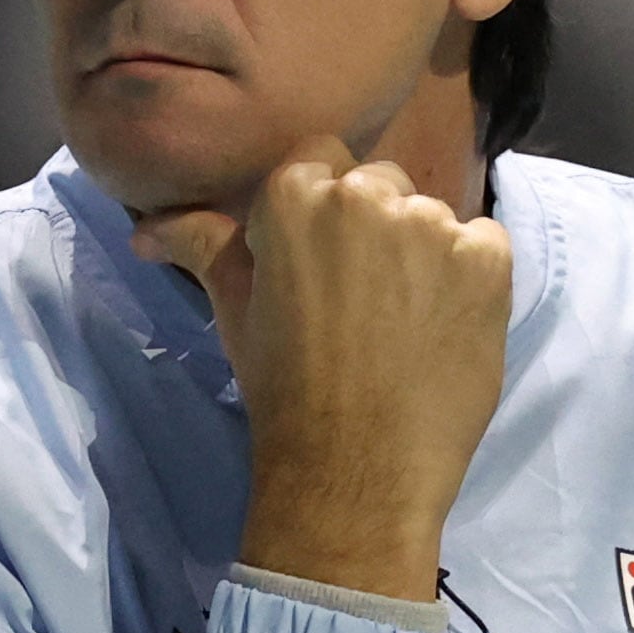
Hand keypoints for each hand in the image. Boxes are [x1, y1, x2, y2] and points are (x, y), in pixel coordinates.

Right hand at [133, 137, 510, 601]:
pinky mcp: (487, 261)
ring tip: (405, 323)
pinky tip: (445, 327)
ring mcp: (432, 226)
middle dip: (373, 228)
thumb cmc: (284, 393)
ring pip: (431, 216)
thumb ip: (204, 248)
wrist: (354, 472)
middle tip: (362, 300)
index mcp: (295, 196)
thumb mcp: (236, 312)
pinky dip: (469, 277)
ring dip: (423, 254)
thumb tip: (146, 230)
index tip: (321, 262)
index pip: (320, 161)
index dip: (323, 212)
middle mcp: (366, 195)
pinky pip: (484, 243)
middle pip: (379, 185)